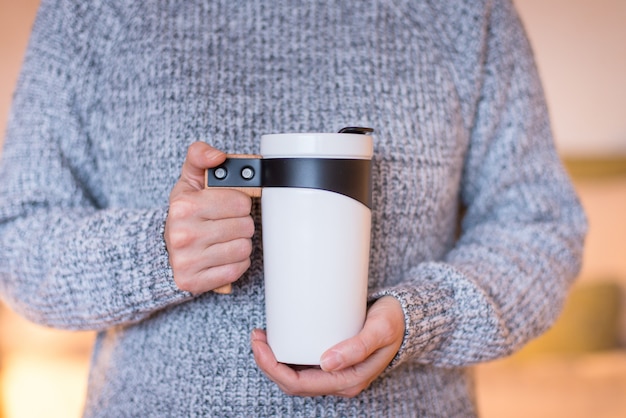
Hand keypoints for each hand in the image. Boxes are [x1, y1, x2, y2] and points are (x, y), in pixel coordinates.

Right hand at [165, 142, 254, 293]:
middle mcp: (183, 234)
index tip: (229, 205)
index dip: (240, 203)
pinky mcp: (194, 281)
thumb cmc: (184, 213)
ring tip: (225, 239)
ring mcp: (187, 260)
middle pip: (245, 226)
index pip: (240, 202)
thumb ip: (200, 156)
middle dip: (241, 223)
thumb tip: (217, 155)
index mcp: (183, 206)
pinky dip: (235, 263)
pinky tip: (222, 255)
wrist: (162, 248)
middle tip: (227, 223)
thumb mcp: (189, 180)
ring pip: (244, 248)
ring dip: (240, 243)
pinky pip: (237, 269)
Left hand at [251, 296, 404, 396]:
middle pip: (292, 383)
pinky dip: (286, 355)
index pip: (300, 385)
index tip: (260, 344)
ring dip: (274, 360)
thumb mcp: (380, 330)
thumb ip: (357, 347)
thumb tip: (326, 363)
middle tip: (256, 335)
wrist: (408, 318)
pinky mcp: (333, 360)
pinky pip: (303, 365)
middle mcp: (339, 381)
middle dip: (268, 363)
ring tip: (262, 335)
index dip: (274, 368)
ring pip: (295, 375)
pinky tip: (278, 338)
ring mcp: (336, 372)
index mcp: (348, 381)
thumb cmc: (394, 322)